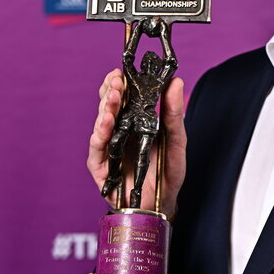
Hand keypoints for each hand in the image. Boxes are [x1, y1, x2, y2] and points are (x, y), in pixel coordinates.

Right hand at [87, 69, 185, 218]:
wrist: (163, 203)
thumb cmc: (167, 171)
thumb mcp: (177, 139)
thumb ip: (174, 112)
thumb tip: (176, 82)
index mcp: (133, 121)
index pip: (121, 96)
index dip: (119, 82)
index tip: (121, 71)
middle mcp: (118, 132)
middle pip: (107, 105)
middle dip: (111, 91)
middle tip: (118, 81)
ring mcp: (108, 148)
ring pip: (101, 123)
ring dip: (106, 109)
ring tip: (114, 98)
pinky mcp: (101, 166)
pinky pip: (97, 148)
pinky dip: (100, 134)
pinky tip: (105, 123)